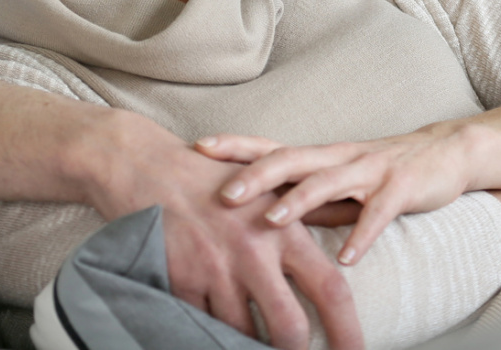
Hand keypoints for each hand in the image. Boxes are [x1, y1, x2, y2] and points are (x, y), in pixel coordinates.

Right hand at [87, 113, 362, 349]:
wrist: (149, 168)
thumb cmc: (216, 178)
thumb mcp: (269, 185)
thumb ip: (311, 209)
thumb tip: (351, 217)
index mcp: (284, 231)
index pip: (331, 289)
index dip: (348, 331)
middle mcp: (253, 253)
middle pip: (289, 328)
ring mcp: (215, 270)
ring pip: (243, 334)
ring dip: (249, 345)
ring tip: (254, 343)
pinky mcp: (181, 282)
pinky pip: (203, 326)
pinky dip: (211, 331)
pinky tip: (216, 327)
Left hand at [195, 130, 474, 265]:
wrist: (447, 152)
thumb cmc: (384, 171)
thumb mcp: (340, 181)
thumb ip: (306, 197)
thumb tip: (259, 219)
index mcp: (321, 155)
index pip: (272, 145)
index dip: (236, 145)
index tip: (199, 146)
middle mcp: (340, 156)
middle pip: (291, 159)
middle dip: (255, 175)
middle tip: (223, 194)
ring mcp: (370, 169)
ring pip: (328, 181)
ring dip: (298, 202)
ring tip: (270, 220)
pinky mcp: (401, 186)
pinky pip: (378, 212)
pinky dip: (362, 235)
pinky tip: (347, 259)